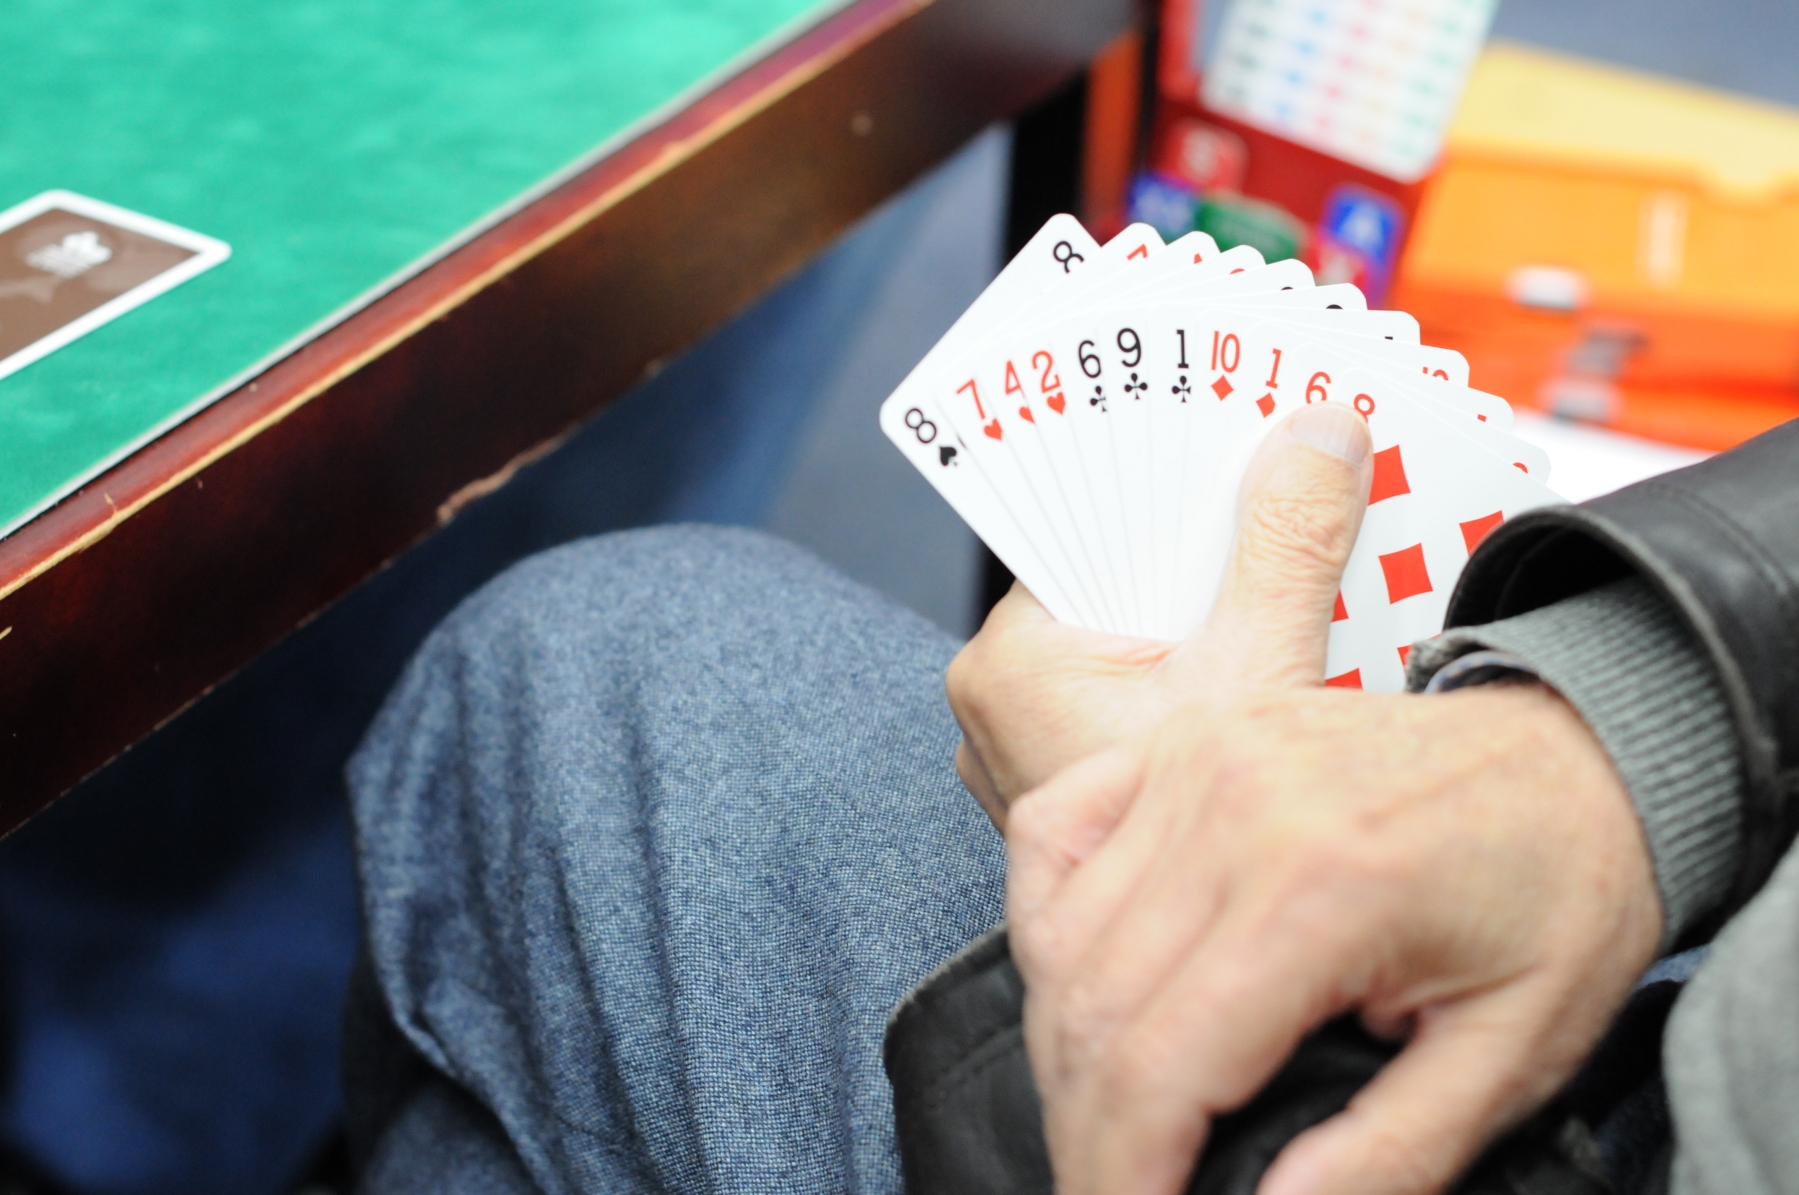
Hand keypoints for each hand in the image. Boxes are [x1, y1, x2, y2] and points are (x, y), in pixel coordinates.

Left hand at [947, 402, 1374, 826]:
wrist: (1233, 980)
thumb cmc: (1219, 845)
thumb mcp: (1261, 675)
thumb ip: (1284, 548)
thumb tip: (1318, 431)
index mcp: (1009, 660)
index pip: (1086, 525)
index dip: (1168, 480)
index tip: (1236, 424)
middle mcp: (995, 700)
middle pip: (1110, 578)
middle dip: (1195, 543)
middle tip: (1281, 476)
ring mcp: (1026, 741)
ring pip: (1128, 633)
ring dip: (1202, 603)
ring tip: (1287, 547)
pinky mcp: (1070, 768)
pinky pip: (1134, 683)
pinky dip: (1192, 660)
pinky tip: (1263, 637)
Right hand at [1008, 682, 1662, 1194]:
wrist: (1580, 752)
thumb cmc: (1558, 891)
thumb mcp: (1515, 1052)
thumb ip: (1391, 1153)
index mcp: (1324, 887)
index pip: (1156, 1066)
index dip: (1118, 1174)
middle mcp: (1234, 806)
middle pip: (1089, 1008)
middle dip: (1084, 1132)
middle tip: (1117, 1187)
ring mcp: (1195, 757)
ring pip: (1059, 933)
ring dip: (1060, 1045)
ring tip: (1105, 1115)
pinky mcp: (1180, 739)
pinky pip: (1052, 832)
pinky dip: (1040, 921)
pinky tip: (1072, 983)